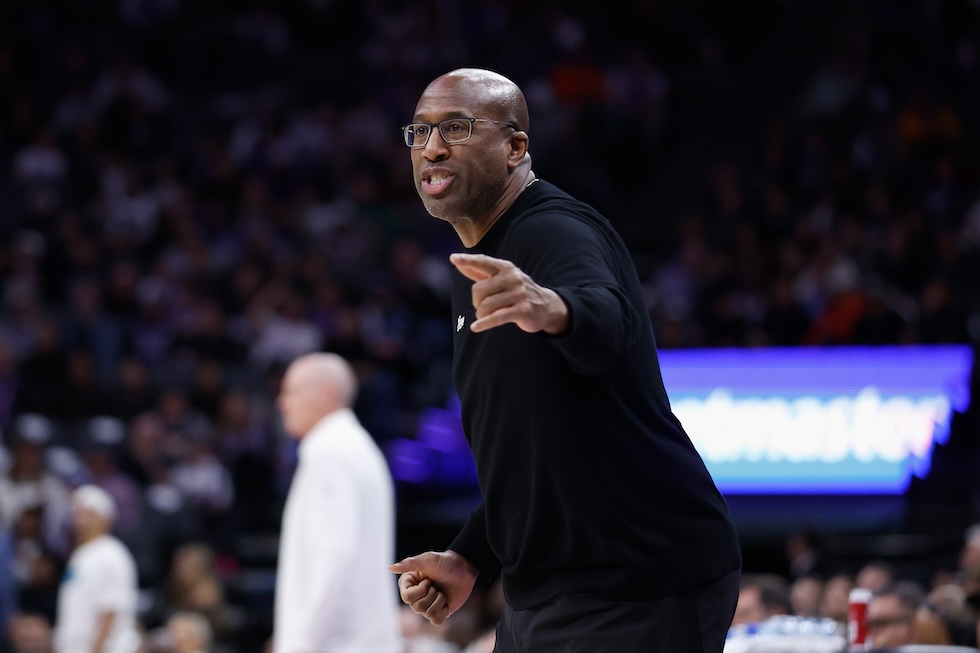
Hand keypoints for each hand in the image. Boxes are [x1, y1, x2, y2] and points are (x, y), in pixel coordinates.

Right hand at [388, 550, 477, 624]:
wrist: (465, 569)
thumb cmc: (445, 562)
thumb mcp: (427, 560)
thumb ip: (408, 564)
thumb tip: (389, 567)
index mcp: (409, 583)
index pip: (407, 597)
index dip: (420, 590)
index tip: (428, 579)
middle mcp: (416, 595)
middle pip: (417, 607)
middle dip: (431, 595)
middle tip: (436, 585)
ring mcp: (427, 604)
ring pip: (427, 614)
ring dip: (439, 601)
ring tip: (442, 591)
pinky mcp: (438, 611)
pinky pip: (436, 621)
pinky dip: (443, 611)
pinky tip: (446, 601)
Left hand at [450, 253, 568, 334]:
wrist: (547, 306)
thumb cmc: (517, 291)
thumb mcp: (501, 278)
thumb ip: (479, 272)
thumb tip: (457, 262)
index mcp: (505, 268)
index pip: (483, 262)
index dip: (467, 260)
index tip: (453, 258)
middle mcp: (512, 278)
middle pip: (478, 290)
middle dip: (476, 302)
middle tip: (482, 307)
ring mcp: (519, 294)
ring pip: (486, 306)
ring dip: (481, 315)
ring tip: (485, 317)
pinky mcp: (522, 310)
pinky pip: (497, 317)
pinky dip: (484, 323)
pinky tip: (475, 327)